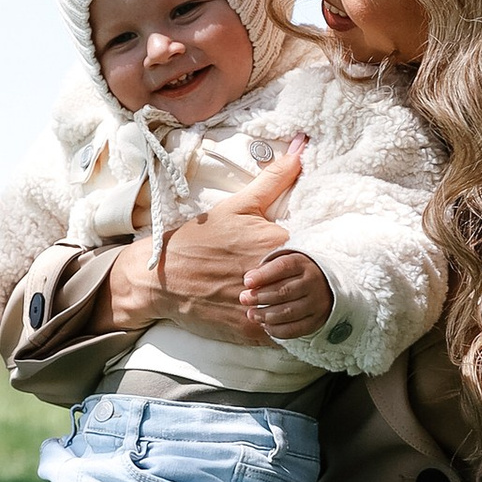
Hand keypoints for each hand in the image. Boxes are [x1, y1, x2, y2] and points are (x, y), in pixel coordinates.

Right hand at [102, 141, 307, 343]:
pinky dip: (285, 326)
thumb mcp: (237, 205)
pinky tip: (280, 314)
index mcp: (274, 243)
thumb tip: (302, 147)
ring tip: (293, 295)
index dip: (319, 249)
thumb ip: (275, 179)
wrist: (162, 278)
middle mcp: (272, 277)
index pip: (319, 248)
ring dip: (301, 305)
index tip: (311, 249)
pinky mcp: (251, 332)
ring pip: (301, 311)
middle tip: (302, 274)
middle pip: (312, 280)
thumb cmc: (199, 238)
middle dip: (310, 278)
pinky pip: (283, 334)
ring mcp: (262, 307)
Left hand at [240, 245, 332, 336]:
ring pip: (288, 312)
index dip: (263, 275)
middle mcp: (313, 283)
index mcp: (303, 264)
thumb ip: (266, 269)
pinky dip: (277, 330)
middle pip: (284, 291)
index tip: (247, 282)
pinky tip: (265, 325)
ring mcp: (317, 303)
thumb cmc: (296, 274)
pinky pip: (295, 329)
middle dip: (260, 296)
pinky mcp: (316, 321)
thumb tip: (249, 280)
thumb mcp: (285, 264)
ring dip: (265, 315)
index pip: (283, 267)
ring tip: (251, 314)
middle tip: (244, 299)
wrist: (327, 285)